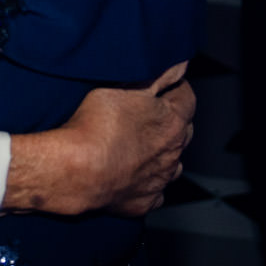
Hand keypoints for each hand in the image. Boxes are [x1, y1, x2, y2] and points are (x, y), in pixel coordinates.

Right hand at [7, 62, 192, 215]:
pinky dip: (148, 183)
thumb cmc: (97, 125)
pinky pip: (154, 191)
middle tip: (150, 111)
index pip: (187, 98)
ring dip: (163, 154)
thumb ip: (158, 75)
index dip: (176, 87)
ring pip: (172, 164)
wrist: (78, 171)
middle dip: (172, 120)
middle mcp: (172, 153)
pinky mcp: (143, 202)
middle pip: (183, 131)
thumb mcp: (125, 88)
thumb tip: (181, 64)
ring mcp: (159, 180)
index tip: (164, 82)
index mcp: (172, 122)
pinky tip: (132, 175)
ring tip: (141, 145)